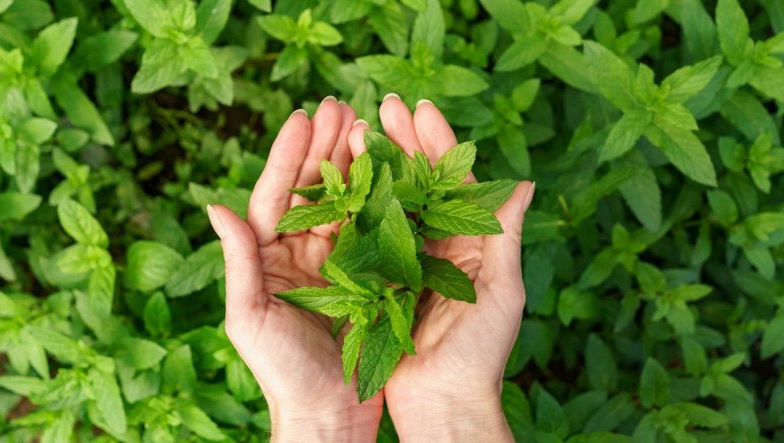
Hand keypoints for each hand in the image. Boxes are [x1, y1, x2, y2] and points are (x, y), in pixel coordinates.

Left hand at [207, 98, 382, 441]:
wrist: (328, 413)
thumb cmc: (282, 373)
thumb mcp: (251, 317)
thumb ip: (238, 261)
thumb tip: (215, 205)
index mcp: (268, 257)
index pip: (276, 195)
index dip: (289, 155)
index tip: (304, 116)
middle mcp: (300, 253)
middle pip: (312, 189)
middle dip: (325, 146)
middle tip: (340, 104)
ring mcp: (334, 262)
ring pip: (344, 202)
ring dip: (354, 163)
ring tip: (366, 124)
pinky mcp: (365, 276)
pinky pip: (372, 229)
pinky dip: (380, 198)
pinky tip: (391, 171)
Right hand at [348, 95, 534, 441]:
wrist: (442, 403)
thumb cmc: (480, 354)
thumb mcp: (502, 293)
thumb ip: (505, 237)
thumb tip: (524, 183)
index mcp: (472, 243)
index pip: (455, 182)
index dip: (438, 144)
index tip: (420, 109)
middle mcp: (439, 246)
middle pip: (421, 183)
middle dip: (404, 142)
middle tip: (384, 105)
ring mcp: (408, 261)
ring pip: (392, 202)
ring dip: (378, 165)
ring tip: (359, 129)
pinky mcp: (380, 280)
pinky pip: (369, 236)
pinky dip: (358, 206)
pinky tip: (343, 177)